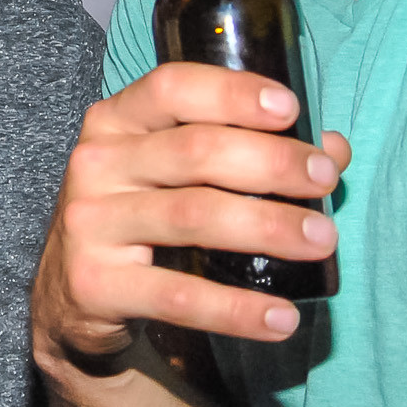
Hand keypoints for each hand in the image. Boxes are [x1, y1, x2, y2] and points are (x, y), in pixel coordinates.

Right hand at [34, 63, 349, 359]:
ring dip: (268, 226)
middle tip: (323, 181)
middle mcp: (96, 163)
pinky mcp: (94, 284)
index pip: (172, 89)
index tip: (289, 109)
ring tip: (322, 239)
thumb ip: (249, 150)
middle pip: (194, 151)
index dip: (232, 94)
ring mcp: (90, 223)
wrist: (73, 294)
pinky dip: (236, 309)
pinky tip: (282, 317)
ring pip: (193, 216)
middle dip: (271, 163)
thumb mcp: (178, 173)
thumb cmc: (142, 213)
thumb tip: (333, 151)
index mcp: (116, 120)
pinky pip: (177, 296)